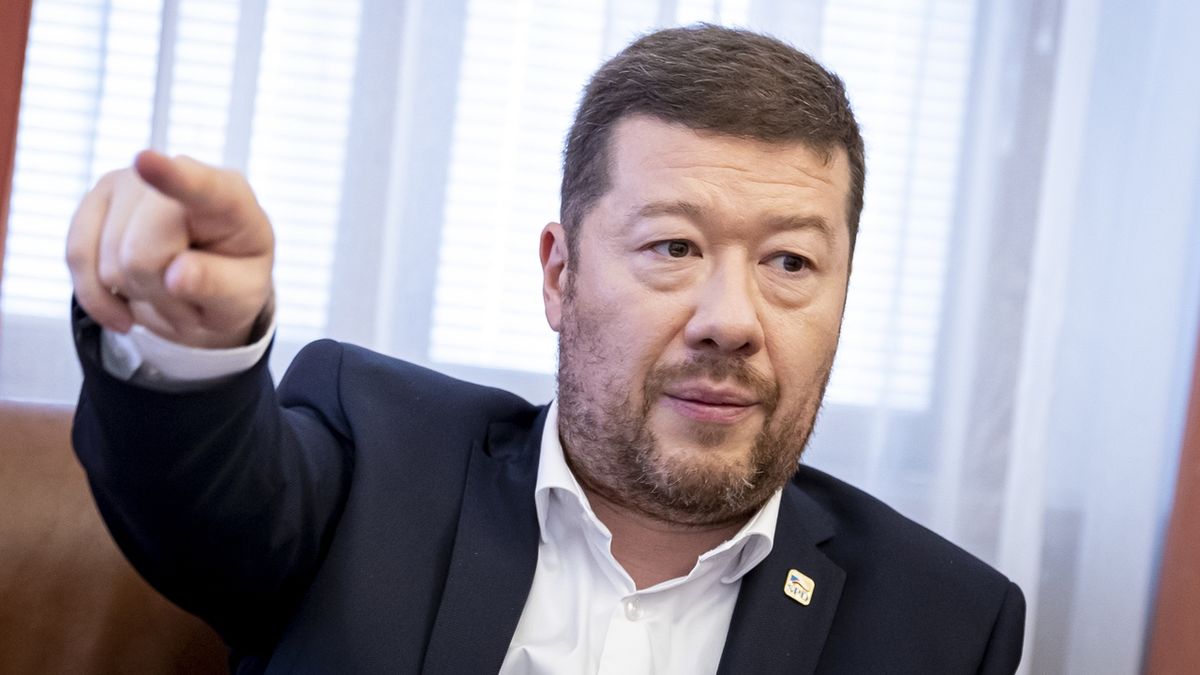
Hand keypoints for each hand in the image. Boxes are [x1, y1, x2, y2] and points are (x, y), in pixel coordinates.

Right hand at [66, 150, 274, 348]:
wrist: (210, 279)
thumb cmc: (234, 280)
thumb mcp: (245, 296)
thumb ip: (219, 287)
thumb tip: (176, 276)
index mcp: (229, 197)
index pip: (201, 187)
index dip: (171, 177)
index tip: (145, 161)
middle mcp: (176, 174)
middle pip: (140, 255)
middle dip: (160, 292)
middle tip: (190, 296)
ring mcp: (129, 182)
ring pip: (108, 265)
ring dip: (137, 295)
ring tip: (169, 289)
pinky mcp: (95, 200)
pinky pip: (78, 258)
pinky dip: (99, 296)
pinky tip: (126, 308)